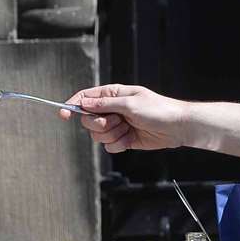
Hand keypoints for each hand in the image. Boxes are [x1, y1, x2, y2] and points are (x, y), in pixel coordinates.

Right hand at [62, 83, 188, 153]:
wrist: (176, 127)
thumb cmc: (158, 110)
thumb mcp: (130, 104)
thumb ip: (105, 104)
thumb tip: (84, 102)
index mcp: (112, 95)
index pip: (85, 97)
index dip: (72, 104)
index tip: (62, 114)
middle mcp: (111, 110)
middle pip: (88, 120)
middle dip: (99, 124)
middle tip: (114, 122)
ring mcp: (117, 125)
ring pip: (97, 135)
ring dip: (112, 135)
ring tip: (128, 129)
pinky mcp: (123, 139)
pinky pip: (109, 146)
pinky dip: (118, 144)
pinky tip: (131, 139)